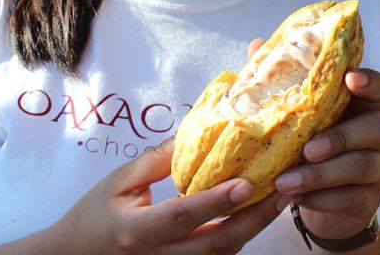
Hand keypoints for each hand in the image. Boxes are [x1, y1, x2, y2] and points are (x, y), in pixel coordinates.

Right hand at [51, 137, 283, 253]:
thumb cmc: (95, 214)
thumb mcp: (119, 181)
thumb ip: (158, 161)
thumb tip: (198, 135)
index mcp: (137, 231)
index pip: (183, 216)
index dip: (217, 200)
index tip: (248, 182)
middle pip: (216, 243)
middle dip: (255, 218)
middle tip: (285, 188)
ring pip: (223, 254)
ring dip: (254, 227)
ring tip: (281, 196)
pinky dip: (240, 235)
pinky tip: (257, 212)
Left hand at [274, 68, 379, 240]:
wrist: (313, 195)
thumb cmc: (302, 141)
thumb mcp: (292, 112)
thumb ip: (279, 80)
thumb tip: (256, 44)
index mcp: (359, 104)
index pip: (379, 87)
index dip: (370, 81)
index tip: (350, 79)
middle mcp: (374, 132)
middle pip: (378, 126)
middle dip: (342, 137)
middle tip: (308, 148)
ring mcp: (376, 166)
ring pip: (361, 165)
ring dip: (322, 174)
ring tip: (286, 181)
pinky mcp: (367, 199)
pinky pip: (351, 197)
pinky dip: (321, 198)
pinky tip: (295, 198)